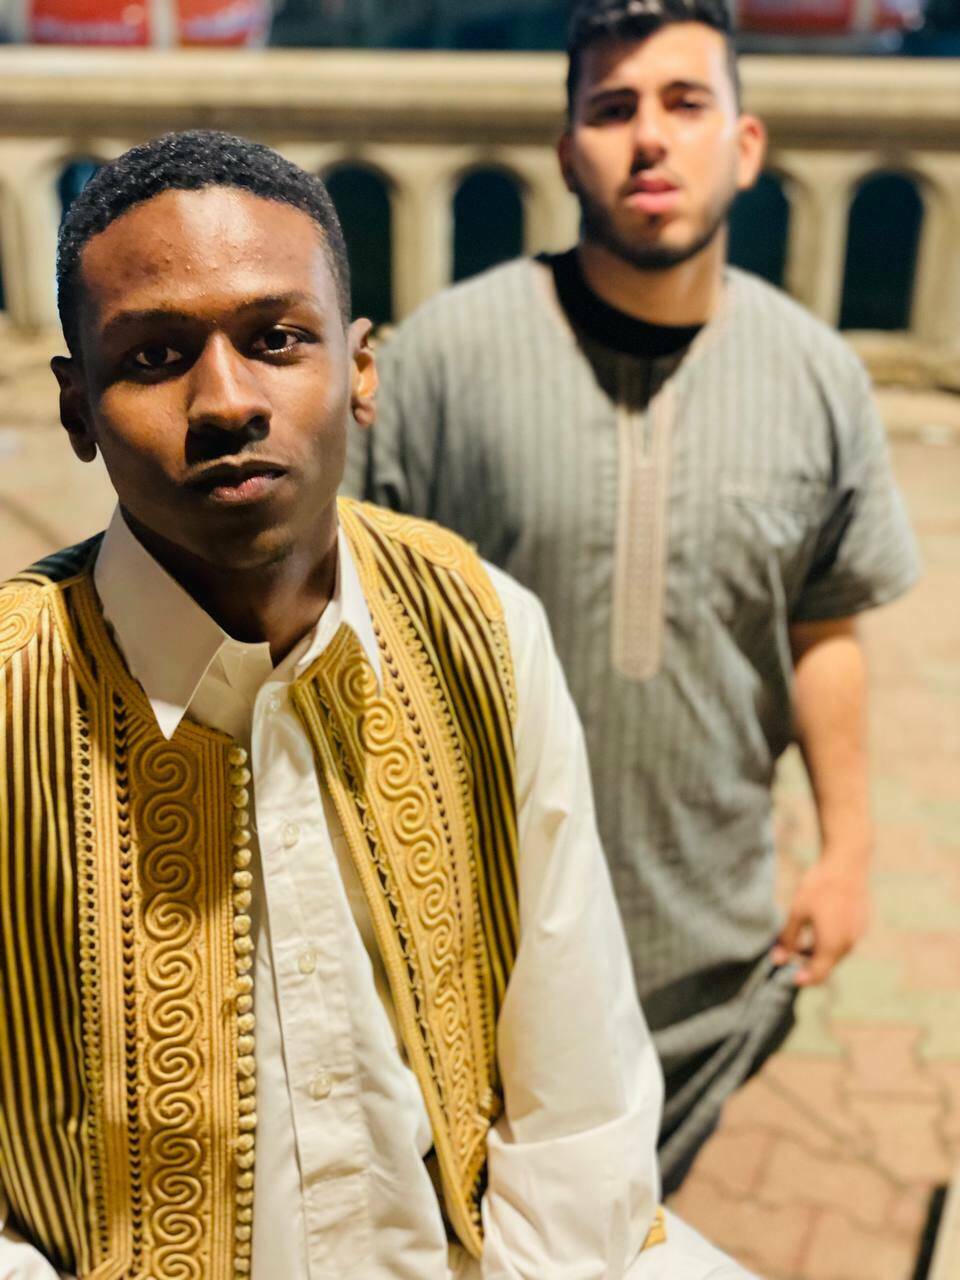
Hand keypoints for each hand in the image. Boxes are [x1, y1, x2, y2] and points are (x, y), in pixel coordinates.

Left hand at [771, 855, 869, 986]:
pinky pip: (844, 940)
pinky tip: (818, 925)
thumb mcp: (797, 912)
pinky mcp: (861, 924)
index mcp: (832, 945)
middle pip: (827, 965)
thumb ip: (787, 939)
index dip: (804, 979)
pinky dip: (830, 940)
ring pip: (836, 952)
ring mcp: (857, 934)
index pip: (818, 974)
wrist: (847, 864)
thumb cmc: (819, 887)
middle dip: (808, 962)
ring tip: (800, 938)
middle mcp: (848, 944)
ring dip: (818, 951)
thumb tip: (777, 960)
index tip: (790, 977)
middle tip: (789, 951)